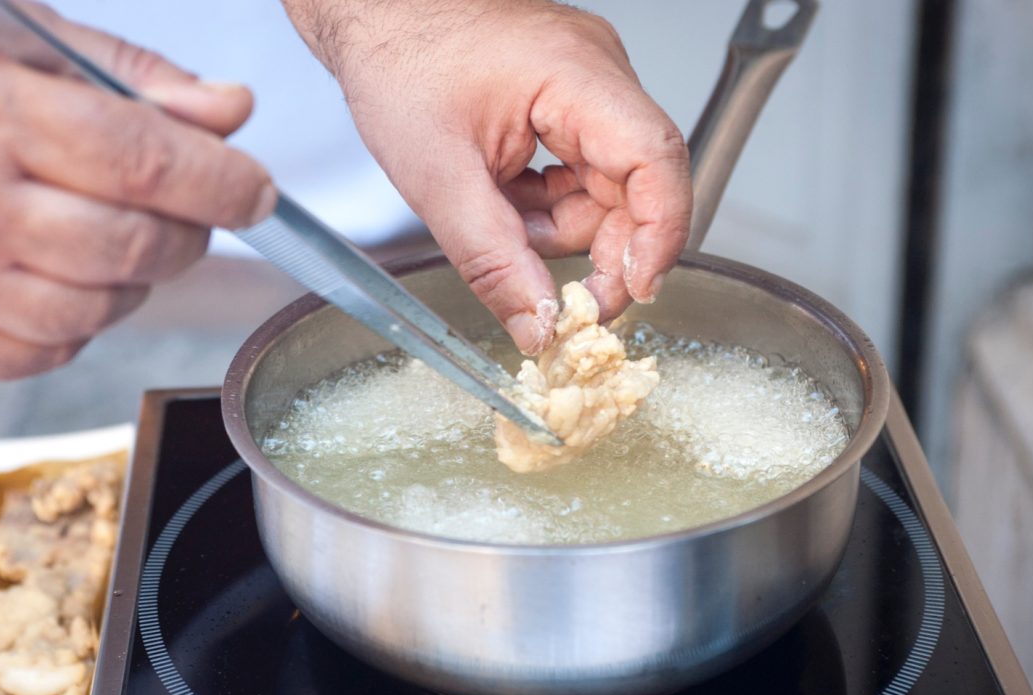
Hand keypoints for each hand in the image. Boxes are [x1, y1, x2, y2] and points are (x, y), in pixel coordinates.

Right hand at [0, 0, 274, 377]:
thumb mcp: (4, 33)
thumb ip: (127, 75)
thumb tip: (227, 110)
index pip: (145, 162)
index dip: (223, 183)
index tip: (255, 189)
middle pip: (135, 245)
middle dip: (192, 231)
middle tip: (193, 206)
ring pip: (100, 307)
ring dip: (141, 278)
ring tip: (124, 235)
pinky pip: (45, 350)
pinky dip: (81, 321)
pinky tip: (64, 275)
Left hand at [285, 0, 690, 354]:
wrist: (373, 15)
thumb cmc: (398, 58)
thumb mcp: (438, 178)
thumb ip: (493, 262)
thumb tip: (538, 325)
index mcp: (577, 77)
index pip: (655, 160)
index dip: (658, 235)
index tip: (634, 289)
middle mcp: (596, 77)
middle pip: (636, 186)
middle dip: (601, 251)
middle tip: (567, 306)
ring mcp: (584, 89)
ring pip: (605, 190)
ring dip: (560, 230)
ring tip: (503, 228)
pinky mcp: (565, 104)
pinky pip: (578, 174)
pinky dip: (545, 207)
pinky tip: (505, 206)